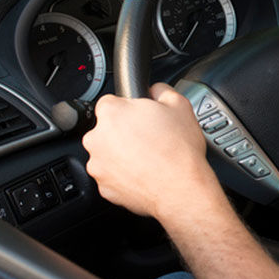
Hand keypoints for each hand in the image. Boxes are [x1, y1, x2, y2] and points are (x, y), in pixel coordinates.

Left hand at [83, 83, 222, 223]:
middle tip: (148, 139)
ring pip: (107, 154)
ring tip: (148, 159)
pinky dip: (124, 176)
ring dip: (122, 155)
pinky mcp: (103, 188)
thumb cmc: (179, 150)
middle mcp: (97, 138)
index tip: (140, 119)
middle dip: (123, 133)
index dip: (128, 109)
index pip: (110, 102)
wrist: (181, 188)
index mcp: (112, 113)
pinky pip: (111, 176)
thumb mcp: (179, 105)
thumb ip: (160, 90)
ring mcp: (98, 165)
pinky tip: (144, 174)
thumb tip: (155, 90)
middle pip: (106, 129)